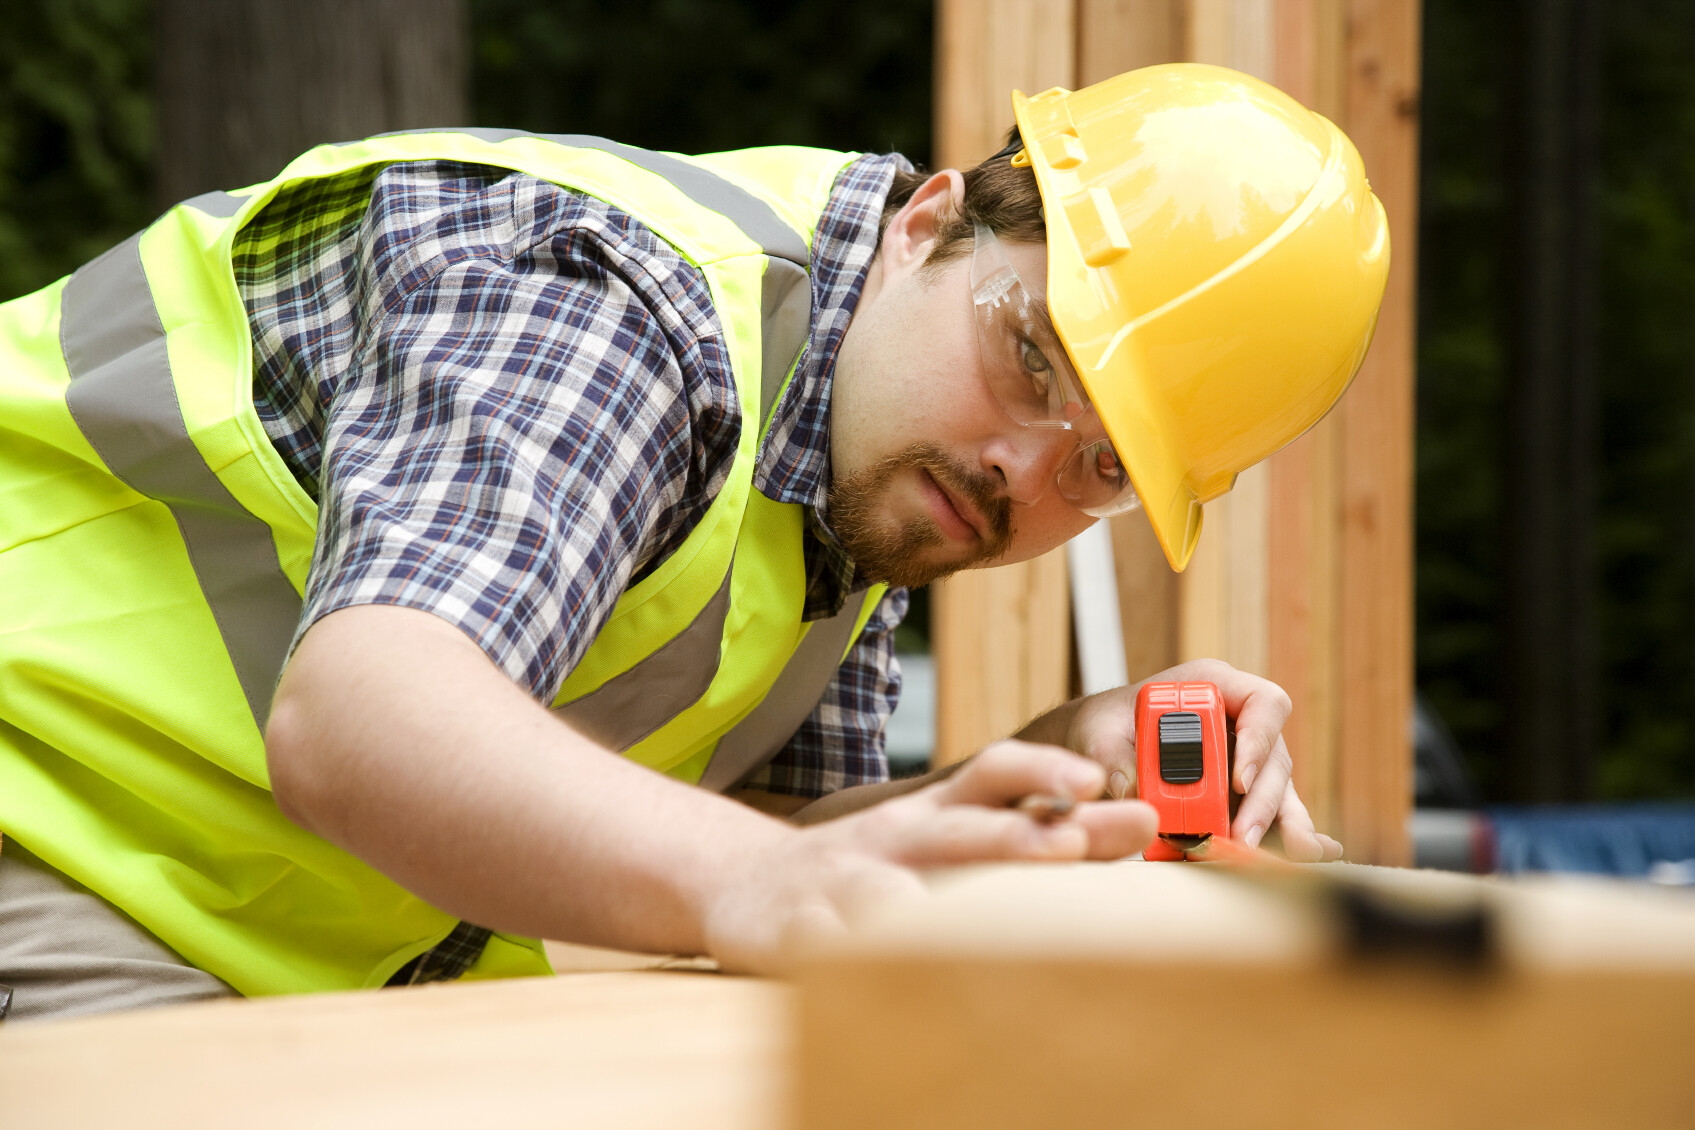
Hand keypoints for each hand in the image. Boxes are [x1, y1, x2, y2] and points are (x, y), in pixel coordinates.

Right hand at [701, 741, 1158, 971]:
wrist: (744, 881)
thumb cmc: (870, 865)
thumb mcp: (944, 838)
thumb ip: (1032, 831)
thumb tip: (1142, 825)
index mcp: (938, 814)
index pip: (997, 774)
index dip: (1045, 774)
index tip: (1098, 784)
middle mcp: (897, 837)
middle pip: (961, 826)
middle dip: (1017, 834)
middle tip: (1071, 844)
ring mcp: (844, 880)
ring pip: (886, 884)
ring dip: (924, 895)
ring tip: (954, 907)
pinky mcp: (795, 929)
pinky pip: (820, 942)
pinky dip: (841, 951)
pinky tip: (863, 962)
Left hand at [1062, 659, 1342, 862]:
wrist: (1100, 746)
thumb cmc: (1106, 725)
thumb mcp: (1098, 732)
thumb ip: (1111, 754)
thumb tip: (1130, 786)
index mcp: (1211, 687)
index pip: (1261, 702)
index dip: (1258, 739)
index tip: (1238, 778)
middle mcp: (1239, 722)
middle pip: (1273, 757)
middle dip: (1262, 801)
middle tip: (1240, 835)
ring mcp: (1246, 759)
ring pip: (1279, 791)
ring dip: (1278, 825)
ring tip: (1276, 855)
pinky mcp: (1244, 794)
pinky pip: (1273, 815)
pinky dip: (1285, 835)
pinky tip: (1308, 853)